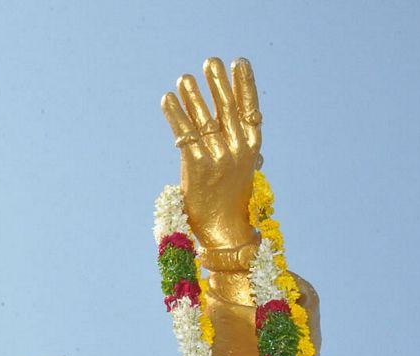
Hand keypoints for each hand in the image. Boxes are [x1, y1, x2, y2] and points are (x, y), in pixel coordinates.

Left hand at [161, 57, 261, 248]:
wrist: (224, 230)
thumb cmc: (231, 198)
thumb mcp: (243, 167)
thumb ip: (241, 143)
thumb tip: (248, 119)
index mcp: (253, 147)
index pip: (251, 108)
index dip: (245, 84)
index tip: (239, 62)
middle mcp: (238, 149)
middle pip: (227, 108)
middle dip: (218, 83)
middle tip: (210, 61)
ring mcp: (218, 157)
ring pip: (204, 119)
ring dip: (193, 96)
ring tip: (184, 78)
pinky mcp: (197, 166)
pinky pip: (184, 134)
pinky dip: (175, 115)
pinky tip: (167, 99)